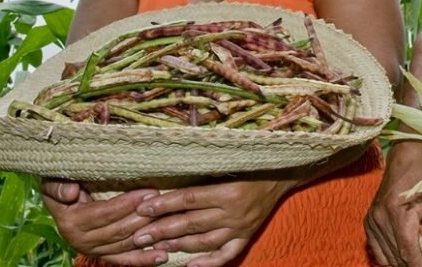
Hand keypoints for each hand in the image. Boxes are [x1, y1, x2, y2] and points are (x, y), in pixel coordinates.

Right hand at [40, 179, 166, 265]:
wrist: (63, 200)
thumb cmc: (63, 184)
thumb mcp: (54, 181)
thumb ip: (58, 186)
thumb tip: (71, 192)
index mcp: (71, 222)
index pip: (103, 214)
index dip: (126, 204)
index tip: (148, 192)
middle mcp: (81, 240)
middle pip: (118, 230)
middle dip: (143, 217)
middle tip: (164, 204)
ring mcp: (95, 250)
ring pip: (125, 244)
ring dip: (148, 235)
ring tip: (168, 223)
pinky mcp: (105, 255)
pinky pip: (125, 259)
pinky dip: (143, 259)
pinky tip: (163, 256)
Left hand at [132, 177, 293, 266]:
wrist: (282, 174)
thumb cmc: (252, 164)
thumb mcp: (229, 164)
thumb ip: (204, 176)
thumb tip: (170, 183)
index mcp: (228, 191)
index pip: (189, 199)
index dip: (164, 205)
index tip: (142, 209)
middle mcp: (234, 212)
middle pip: (191, 223)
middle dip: (162, 229)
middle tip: (139, 236)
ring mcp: (240, 227)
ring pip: (204, 241)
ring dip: (177, 245)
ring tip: (156, 246)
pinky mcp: (247, 236)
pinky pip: (226, 254)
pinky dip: (208, 262)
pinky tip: (190, 265)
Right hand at [365, 142, 421, 266]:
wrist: (406, 154)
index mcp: (397, 211)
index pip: (407, 251)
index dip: (419, 266)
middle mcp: (379, 218)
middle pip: (396, 256)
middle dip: (414, 264)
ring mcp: (371, 221)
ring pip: (387, 256)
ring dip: (403, 261)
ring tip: (419, 258)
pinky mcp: (369, 221)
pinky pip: (377, 250)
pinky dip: (391, 256)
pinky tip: (403, 252)